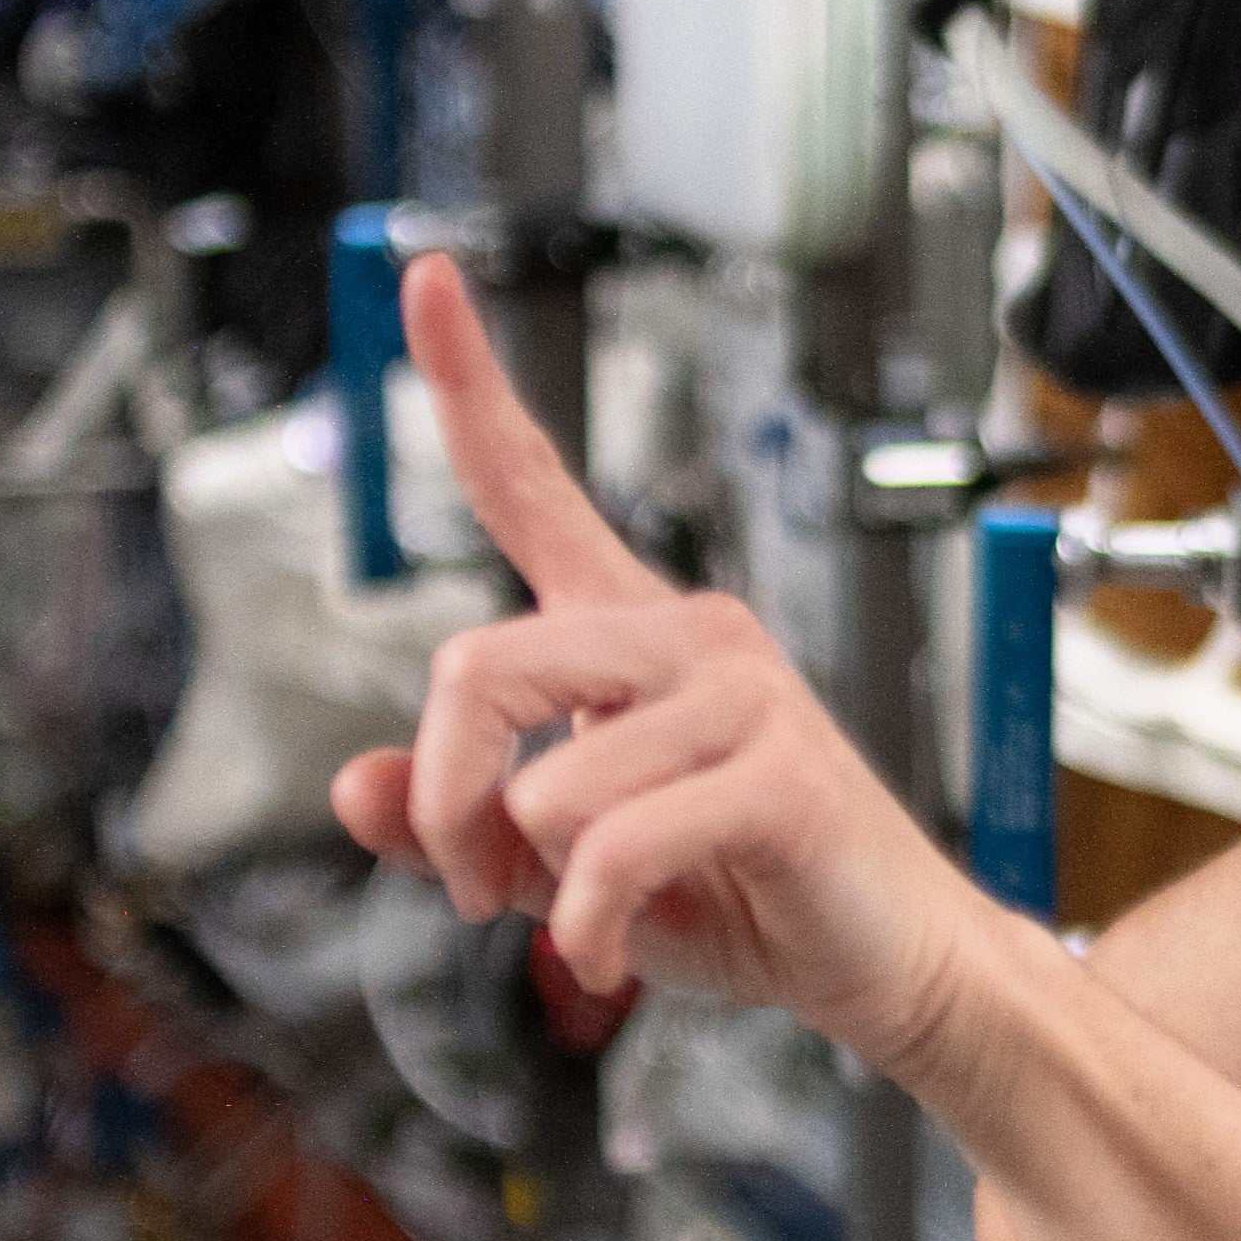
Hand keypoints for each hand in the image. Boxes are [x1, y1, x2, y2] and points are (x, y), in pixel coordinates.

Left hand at [330, 257, 986, 1068]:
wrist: (889, 964)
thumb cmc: (740, 898)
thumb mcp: (561, 869)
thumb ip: (452, 823)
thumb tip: (351, 789)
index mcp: (635, 635)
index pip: (533, 487)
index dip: (468, 383)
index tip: (422, 276)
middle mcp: (690, 637)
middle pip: (475, 665)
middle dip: (446, 798)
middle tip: (471, 887)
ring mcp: (744, 695)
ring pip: (542, 782)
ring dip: (531, 885)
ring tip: (580, 925)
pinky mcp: (780, 774)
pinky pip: (612, 845)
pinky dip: (586, 927)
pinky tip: (614, 954)